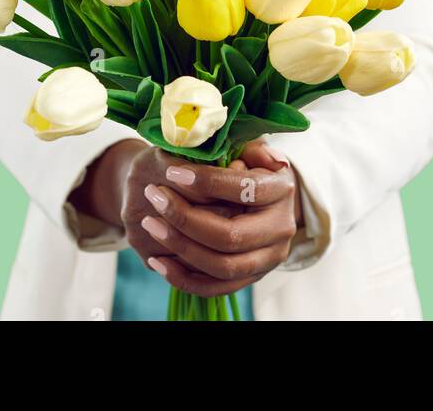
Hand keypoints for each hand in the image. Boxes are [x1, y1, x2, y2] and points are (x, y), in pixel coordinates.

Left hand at [132, 140, 299, 295]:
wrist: (252, 199)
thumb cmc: (238, 164)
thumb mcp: (242, 146)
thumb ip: (235, 143)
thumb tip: (234, 152)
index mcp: (282, 189)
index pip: (245, 190)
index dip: (207, 182)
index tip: (172, 171)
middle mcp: (282, 228)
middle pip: (231, 235)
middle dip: (186, 218)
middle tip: (153, 195)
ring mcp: (267, 258)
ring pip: (222, 266)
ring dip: (180, 247)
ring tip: (150, 223)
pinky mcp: (250, 278)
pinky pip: (215, 288)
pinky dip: (183, 278)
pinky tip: (157, 261)